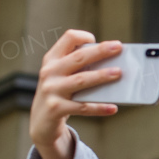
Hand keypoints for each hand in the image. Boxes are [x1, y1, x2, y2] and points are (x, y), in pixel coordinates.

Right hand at [28, 29, 123, 158]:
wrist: (40, 122)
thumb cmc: (58, 94)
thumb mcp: (61, 76)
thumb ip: (78, 67)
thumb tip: (111, 63)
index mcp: (52, 59)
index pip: (68, 39)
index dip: (84, 36)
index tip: (98, 40)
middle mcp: (49, 72)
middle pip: (78, 57)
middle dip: (100, 51)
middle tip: (118, 48)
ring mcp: (51, 90)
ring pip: (81, 80)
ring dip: (101, 76)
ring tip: (118, 73)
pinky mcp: (56, 108)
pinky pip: (82, 107)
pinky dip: (99, 107)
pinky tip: (113, 108)